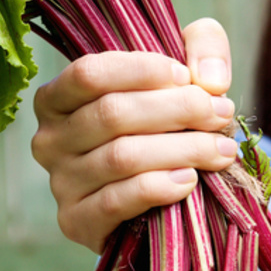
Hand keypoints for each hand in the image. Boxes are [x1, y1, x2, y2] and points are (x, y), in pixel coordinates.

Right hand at [32, 19, 236, 253]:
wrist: (159, 202)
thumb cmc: (165, 129)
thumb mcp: (183, 76)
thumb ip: (202, 48)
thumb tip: (210, 79)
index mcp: (59, 98)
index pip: (90, 74)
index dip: (143, 71)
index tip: (188, 78)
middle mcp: (49, 139)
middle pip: (112, 114)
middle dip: (178, 110)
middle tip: (221, 114)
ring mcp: (60, 183)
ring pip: (122, 157)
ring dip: (183, 150)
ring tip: (221, 150)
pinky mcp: (77, 221)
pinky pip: (118, 200)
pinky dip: (159, 187)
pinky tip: (189, 180)